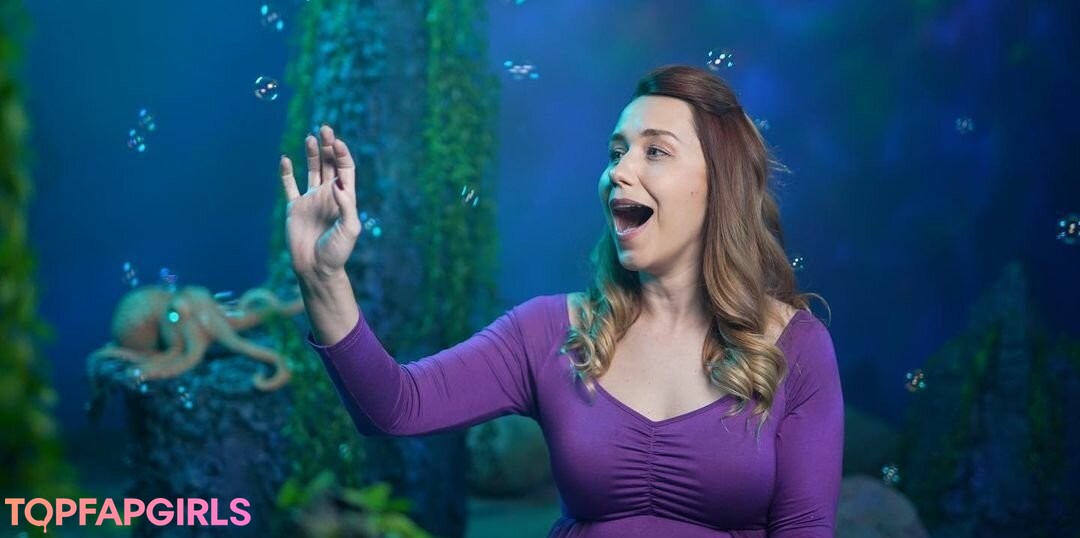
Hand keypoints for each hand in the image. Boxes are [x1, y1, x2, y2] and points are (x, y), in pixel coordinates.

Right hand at [279, 125, 361, 279]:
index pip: (345, 169)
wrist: (316, 269)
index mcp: (344, 197)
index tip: (337, 142)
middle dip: (328, 146)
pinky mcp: (294, 207)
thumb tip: (337, 184)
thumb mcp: (349, 229)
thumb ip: (346, 206)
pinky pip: (289, 186)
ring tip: (311, 138)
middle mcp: (328, 195)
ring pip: (312, 170)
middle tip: (325, 128)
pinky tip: (285, 159)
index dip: (342, 154)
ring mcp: (311, 200)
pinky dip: (286, 173)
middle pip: (329, 164)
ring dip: (312, 153)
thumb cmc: (337, 252)